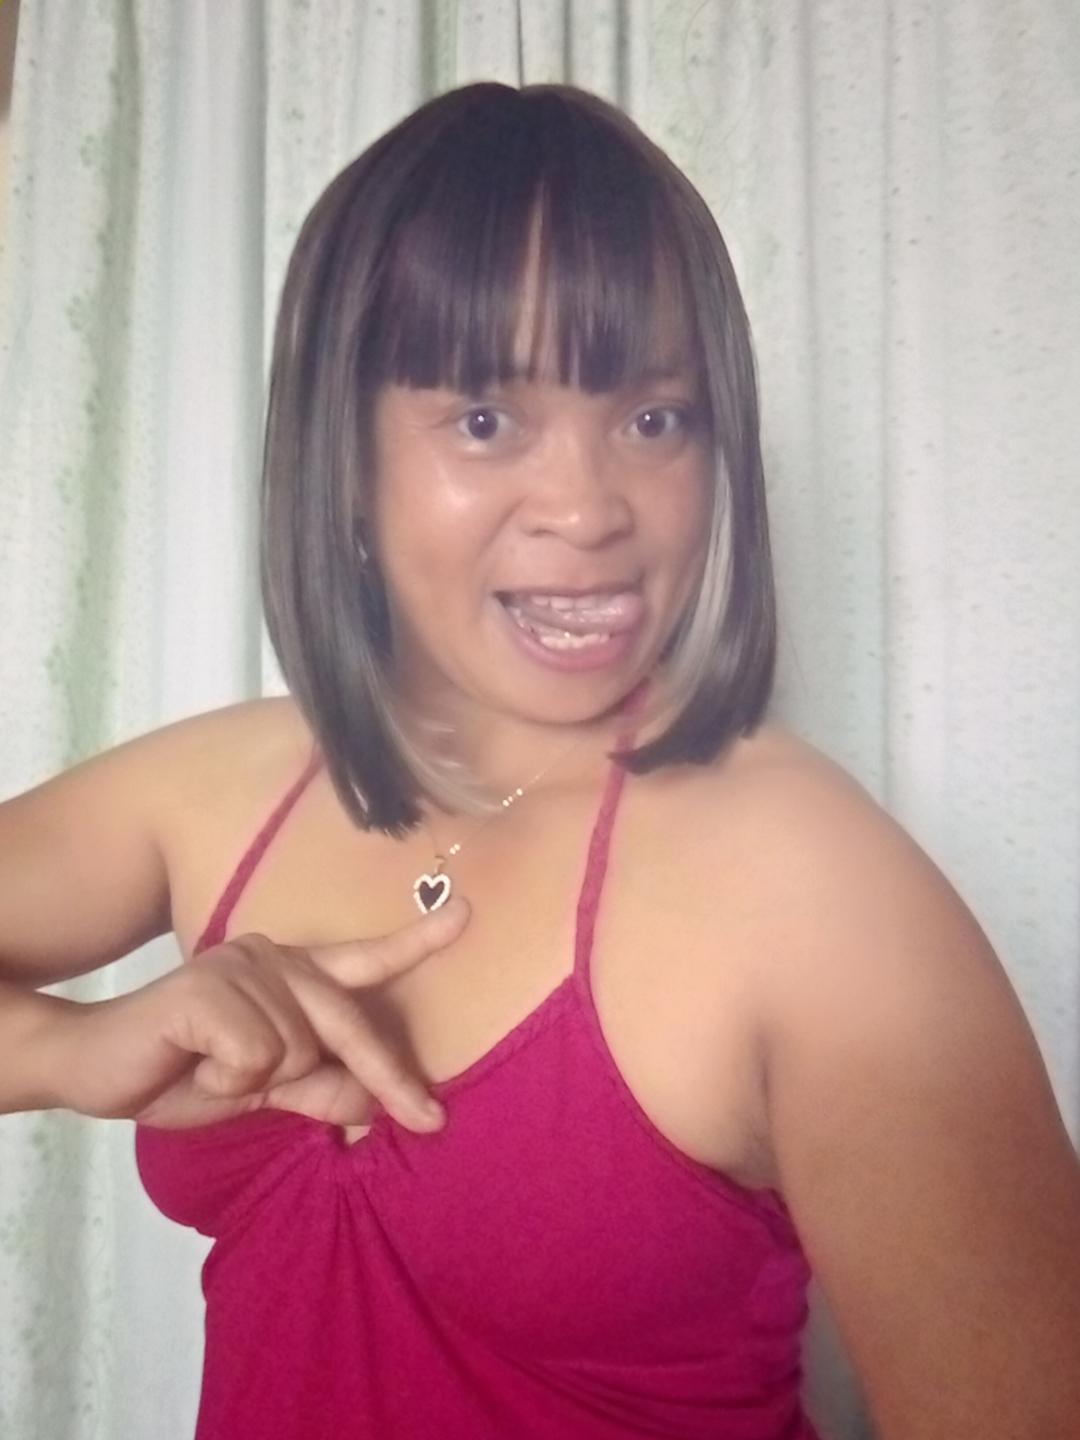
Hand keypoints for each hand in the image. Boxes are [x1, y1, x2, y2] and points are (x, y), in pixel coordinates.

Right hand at [44, 898, 468, 1131]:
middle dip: (386, 1077)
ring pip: (300, 1051)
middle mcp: (276, 957)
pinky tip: (194, 1063)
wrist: (95, 1067)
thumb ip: (319, 1090)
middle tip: (427, 1120)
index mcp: (294, 976)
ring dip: (259, 1082)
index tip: (468, 915)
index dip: (418, 941)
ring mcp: (242, 965)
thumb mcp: (263, 1090)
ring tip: (212, 1070)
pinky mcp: (209, 986)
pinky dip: (228, 1078)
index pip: (366, 961)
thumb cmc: (182, 1072)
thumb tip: (376, 1107)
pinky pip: (258, 1055)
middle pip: (350, 1023)